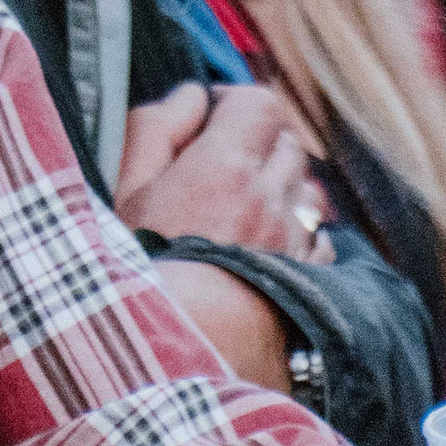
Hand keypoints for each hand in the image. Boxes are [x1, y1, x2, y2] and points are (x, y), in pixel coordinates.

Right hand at [120, 82, 328, 262]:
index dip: (236, 104)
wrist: (180, 349)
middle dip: (259, 145)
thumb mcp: (126, 191)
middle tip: (223, 167)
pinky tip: (265, 249)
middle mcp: (271, 197)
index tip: (213, 121)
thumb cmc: (143, 269)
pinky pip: (319, 237)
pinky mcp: (310, 276)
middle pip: (287, 143)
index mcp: (225, 167)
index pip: (259, 104)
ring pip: (309, 190)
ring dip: (284, 189)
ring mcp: (296, 239)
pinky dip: (299, 233)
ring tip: (247, 210)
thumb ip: (156, 129)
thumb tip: (192, 96)